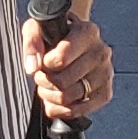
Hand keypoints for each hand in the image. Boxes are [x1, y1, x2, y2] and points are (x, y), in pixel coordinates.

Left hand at [23, 10, 112, 125]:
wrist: (73, 40)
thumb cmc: (55, 33)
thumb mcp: (38, 27)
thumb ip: (32, 41)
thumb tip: (32, 67)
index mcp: (87, 32)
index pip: (61, 57)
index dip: (45, 64)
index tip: (43, 62)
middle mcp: (100, 53)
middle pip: (63, 82)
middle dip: (44, 81)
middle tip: (41, 75)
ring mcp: (105, 74)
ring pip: (67, 98)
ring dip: (49, 96)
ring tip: (46, 86)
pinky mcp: (105, 94)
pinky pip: (76, 111)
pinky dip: (59, 110)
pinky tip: (54, 100)